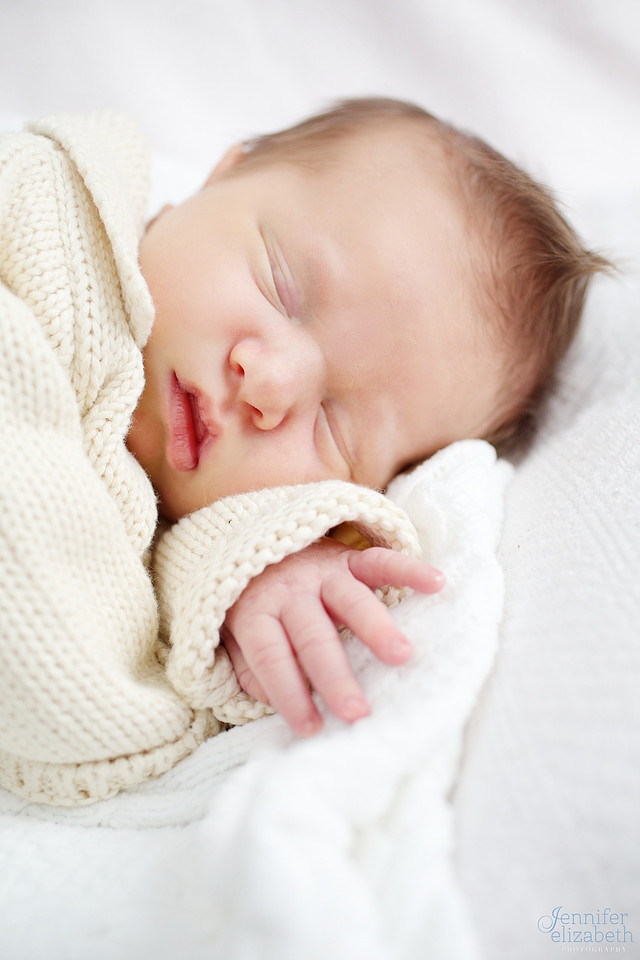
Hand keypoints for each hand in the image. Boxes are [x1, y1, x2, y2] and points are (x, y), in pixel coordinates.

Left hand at [221, 538, 443, 736]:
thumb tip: (276, 701)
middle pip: (312, 635)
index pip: (271, 657)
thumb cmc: (251, 601)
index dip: (288, 693)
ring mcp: (322, 571)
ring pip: (350, 599)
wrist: (255, 540)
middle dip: (334, 675)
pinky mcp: (349, 557)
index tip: (311, 728)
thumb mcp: (234, 634)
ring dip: (376, 627)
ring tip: (401, 656)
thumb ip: (250, 669)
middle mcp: (289, 590)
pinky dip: (408, 570)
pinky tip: (436, 583)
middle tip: (356, 710)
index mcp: (257, 612)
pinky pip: (380, 561)